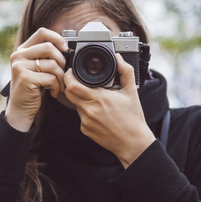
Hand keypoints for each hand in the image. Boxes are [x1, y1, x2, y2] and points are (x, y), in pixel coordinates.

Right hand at [5, 28, 67, 131]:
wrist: (21, 110)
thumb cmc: (33, 89)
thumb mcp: (38, 69)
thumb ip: (46, 57)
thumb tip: (66, 47)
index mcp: (22, 50)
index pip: (42, 32)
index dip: (57, 38)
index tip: (65, 49)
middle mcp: (18, 55)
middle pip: (49, 47)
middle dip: (61, 61)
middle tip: (62, 73)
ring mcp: (20, 66)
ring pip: (52, 64)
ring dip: (61, 77)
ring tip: (58, 85)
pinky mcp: (25, 78)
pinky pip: (51, 77)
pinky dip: (56, 86)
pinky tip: (53, 92)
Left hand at [63, 53, 155, 167]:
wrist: (133, 143)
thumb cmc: (133, 118)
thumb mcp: (131, 92)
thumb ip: (125, 71)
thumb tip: (119, 58)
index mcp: (100, 98)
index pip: (73, 85)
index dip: (68, 76)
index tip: (71, 72)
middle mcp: (90, 110)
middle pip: (68, 93)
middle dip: (69, 84)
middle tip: (75, 80)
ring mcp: (85, 121)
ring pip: (74, 104)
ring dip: (79, 98)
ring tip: (92, 97)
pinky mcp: (84, 130)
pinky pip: (79, 116)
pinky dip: (84, 111)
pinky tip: (96, 111)